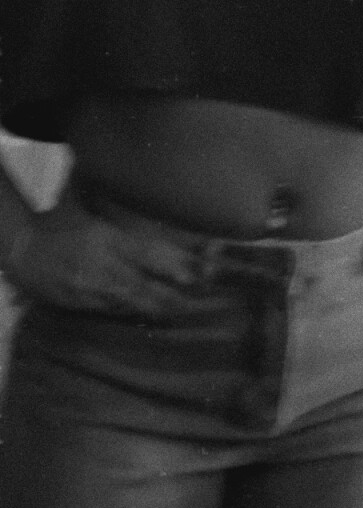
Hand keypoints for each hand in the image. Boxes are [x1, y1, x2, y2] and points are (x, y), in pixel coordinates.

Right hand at [6, 193, 197, 314]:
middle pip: (142, 286)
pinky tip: (147, 316)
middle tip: (195, 302)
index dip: (171, 266)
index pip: (146, 254)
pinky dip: (130, 313)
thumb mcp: (89, 211)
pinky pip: (111, 311)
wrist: (22, 250)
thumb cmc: (58, 224)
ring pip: (129, 303)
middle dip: (169, 296)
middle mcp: (101, 266)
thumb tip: (140, 191)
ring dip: (154, 308)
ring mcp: (90, 289)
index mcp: (105, 238)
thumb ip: (116, 211)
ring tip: (180, 312)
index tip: (195, 273)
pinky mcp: (80, 305)